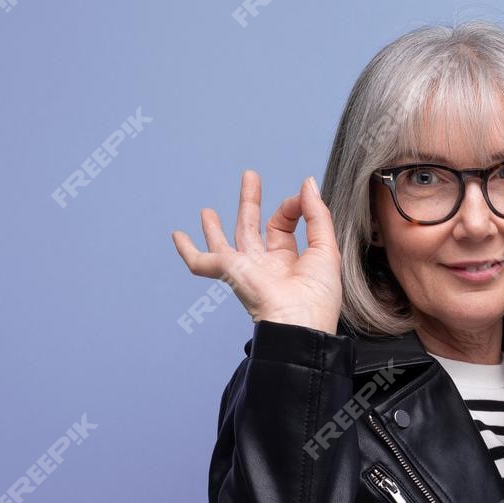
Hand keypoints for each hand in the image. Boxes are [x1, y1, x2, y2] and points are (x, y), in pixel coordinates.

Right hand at [170, 170, 341, 332]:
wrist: (299, 324)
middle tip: (249, 176)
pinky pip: (201, 263)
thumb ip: (317, 214)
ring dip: (214, 228)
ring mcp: (245, 270)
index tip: (300, 199)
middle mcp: (264, 266)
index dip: (291, 207)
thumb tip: (307, 184)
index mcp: (288, 263)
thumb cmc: (317, 298)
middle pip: (252, 229)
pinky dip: (187, 250)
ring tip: (207, 212)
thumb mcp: (325, 248)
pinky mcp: (229, 272)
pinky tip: (177, 236)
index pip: (282, 226)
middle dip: (250, 202)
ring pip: (225, 243)